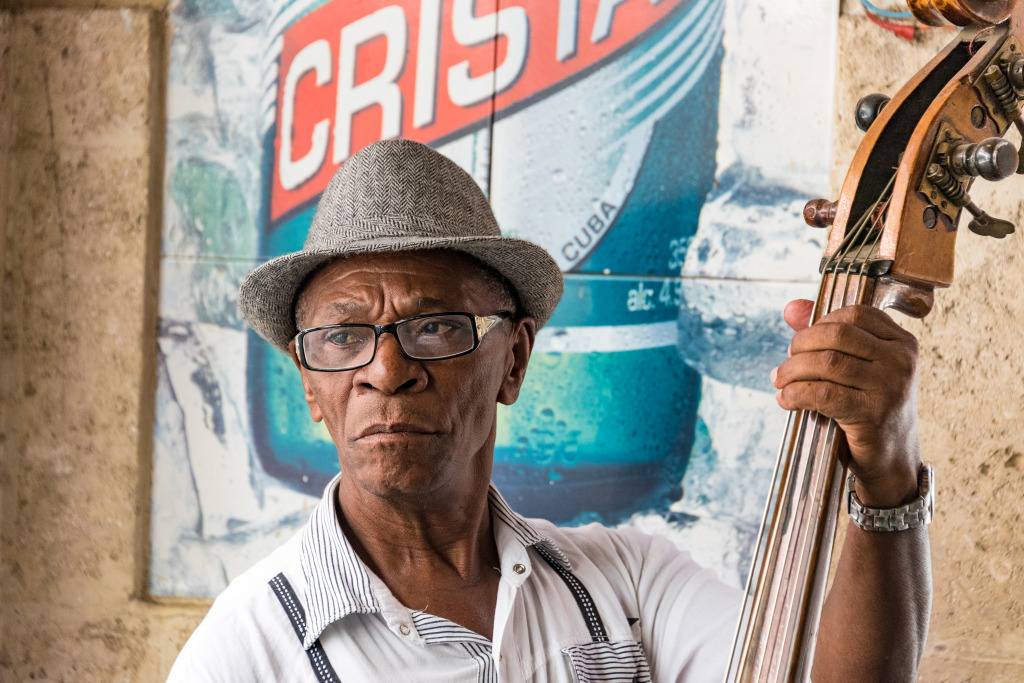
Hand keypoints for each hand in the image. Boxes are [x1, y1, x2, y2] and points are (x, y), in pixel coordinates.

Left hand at [771, 299, 921, 507]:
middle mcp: (901, 360)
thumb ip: (826, 333)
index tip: (802, 342)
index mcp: (902, 342)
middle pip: (837, 335)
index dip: (820, 323)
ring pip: (827, 362)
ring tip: (780, 381)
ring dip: (792, 370)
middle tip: (786, 363)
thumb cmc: (869, 408)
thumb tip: (790, 307)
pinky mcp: (873, 413)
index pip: (855, 315)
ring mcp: (890, 386)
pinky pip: (823, 393)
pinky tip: (786, 399)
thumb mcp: (856, 367)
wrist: (891, 460)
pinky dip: (796, 393)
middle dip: (801, 345)